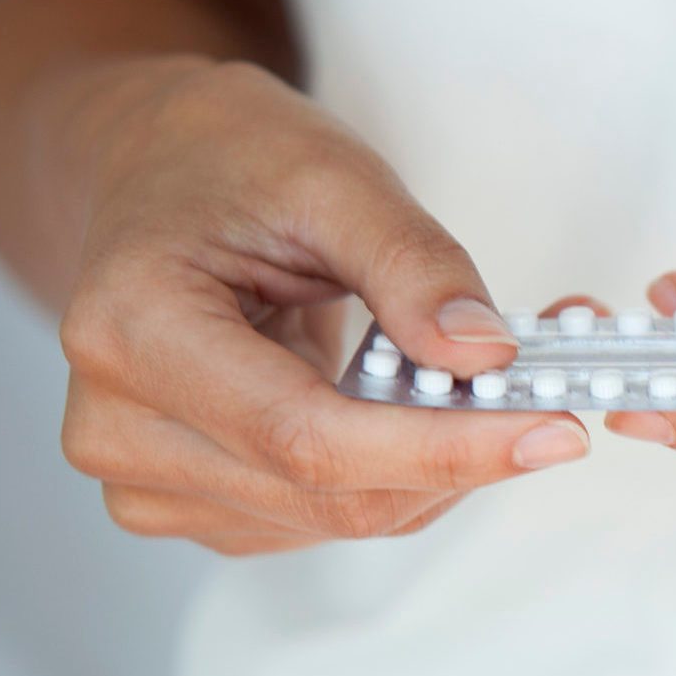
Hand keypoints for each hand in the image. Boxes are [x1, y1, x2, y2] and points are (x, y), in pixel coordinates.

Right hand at [59, 60, 589, 554]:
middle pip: (329, 494)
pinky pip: (328, 514)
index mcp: (133, 330)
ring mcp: (148, 476)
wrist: (158, 172)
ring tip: (490, 384)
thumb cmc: (228, 158)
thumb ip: (412, 265)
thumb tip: (484, 355)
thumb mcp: (331, 176)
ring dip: (440, 464)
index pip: (306, 437)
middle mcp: (118, 427)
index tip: (553, 430)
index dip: (441, 446)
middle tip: (557, 403)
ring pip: (342, 516)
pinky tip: (426, 408)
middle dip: (461, 455)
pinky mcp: (192, 497)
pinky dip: (403, 470)